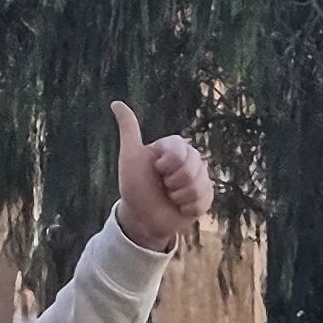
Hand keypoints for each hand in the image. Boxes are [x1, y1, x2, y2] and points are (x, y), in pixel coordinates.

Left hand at [111, 101, 213, 252]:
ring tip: (171, 198)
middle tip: (164, 186)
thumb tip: (116, 103)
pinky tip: (180, 207)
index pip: (181, 152)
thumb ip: (129, 129)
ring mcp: (199, 178)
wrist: (142, 219)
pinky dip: (190, 208)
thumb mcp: (130, 156)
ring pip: (201, 186)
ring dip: (181, 197)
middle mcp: (190, 160)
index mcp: (175, 147)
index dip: (168, 166)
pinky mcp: (205, 196)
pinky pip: (206, 200)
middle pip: (194, 169)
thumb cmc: (135, 186)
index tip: (156, 170)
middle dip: (175, 183)